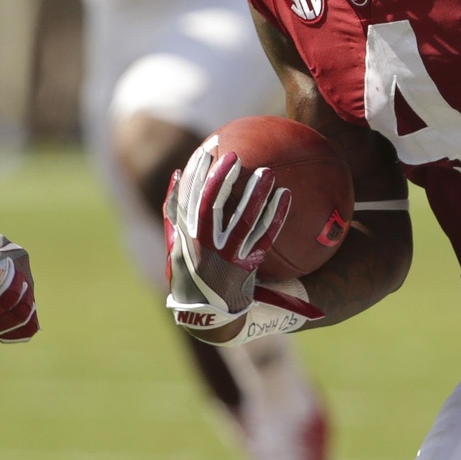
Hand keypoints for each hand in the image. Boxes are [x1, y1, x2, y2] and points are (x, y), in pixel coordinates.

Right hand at [164, 142, 291, 334]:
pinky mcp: (246, 267)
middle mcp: (203, 244)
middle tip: (235, 155)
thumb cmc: (189, 270)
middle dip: (222, 179)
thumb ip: (174, 208)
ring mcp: (226, 256)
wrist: (205, 311)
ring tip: (267, 172)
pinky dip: (276, 216)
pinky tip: (287, 196)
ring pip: (243, 221)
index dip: (198, 172)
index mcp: (185, 234)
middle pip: (212, 205)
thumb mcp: (174, 242)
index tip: (209, 148)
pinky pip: (265, 238)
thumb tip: (178, 172)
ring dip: (255, 195)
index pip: (188, 197)